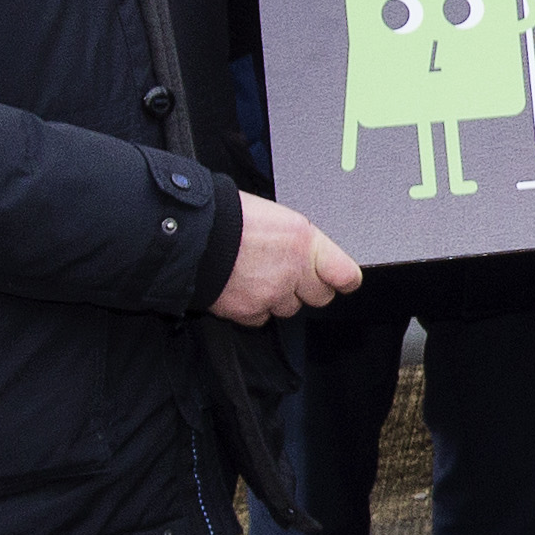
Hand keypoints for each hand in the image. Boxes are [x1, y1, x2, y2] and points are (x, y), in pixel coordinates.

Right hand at [211, 194, 361, 322]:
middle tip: (289, 273)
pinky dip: (253, 307)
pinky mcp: (248, 311)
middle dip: (308, 288)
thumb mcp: (276, 217)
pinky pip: (260, 318)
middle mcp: (293, 271)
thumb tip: (307, 253)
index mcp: (305, 242)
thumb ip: (298, 240)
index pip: (345, 275)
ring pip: (289, 308)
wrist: (189, 233)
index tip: (341, 280)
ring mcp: (271, 295)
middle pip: (320, 297)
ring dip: (278, 297)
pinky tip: (241, 287)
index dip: (343, 279)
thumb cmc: (228, 216)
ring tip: (256, 274)